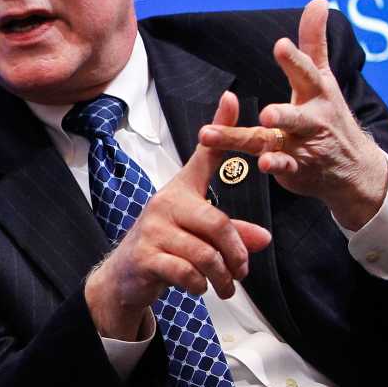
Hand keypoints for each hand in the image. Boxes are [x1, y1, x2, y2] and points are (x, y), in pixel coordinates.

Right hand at [85, 90, 271, 339]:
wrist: (124, 277)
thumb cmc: (165, 248)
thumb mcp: (199, 237)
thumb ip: (232, 234)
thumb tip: (263, 239)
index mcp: (181, 191)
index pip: (204, 155)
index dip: (220, 127)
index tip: (233, 97)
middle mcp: (165, 203)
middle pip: (217, 224)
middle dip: (236, 253)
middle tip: (243, 271)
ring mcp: (153, 230)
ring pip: (205, 254)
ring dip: (222, 276)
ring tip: (226, 287)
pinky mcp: (145, 256)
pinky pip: (186, 272)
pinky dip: (200, 285)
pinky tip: (200, 289)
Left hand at [198, 0, 387, 230]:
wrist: (354, 170)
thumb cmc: (330, 116)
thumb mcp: (323, 78)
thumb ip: (314, 42)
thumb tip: (318, 1)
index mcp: (315, 94)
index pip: (305, 74)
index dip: (293, 59)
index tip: (281, 45)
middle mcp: (310, 120)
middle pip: (294, 116)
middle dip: (283, 115)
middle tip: (269, 114)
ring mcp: (302, 146)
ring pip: (276, 142)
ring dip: (261, 140)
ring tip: (257, 136)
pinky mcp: (295, 168)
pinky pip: (283, 167)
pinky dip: (275, 165)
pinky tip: (263, 164)